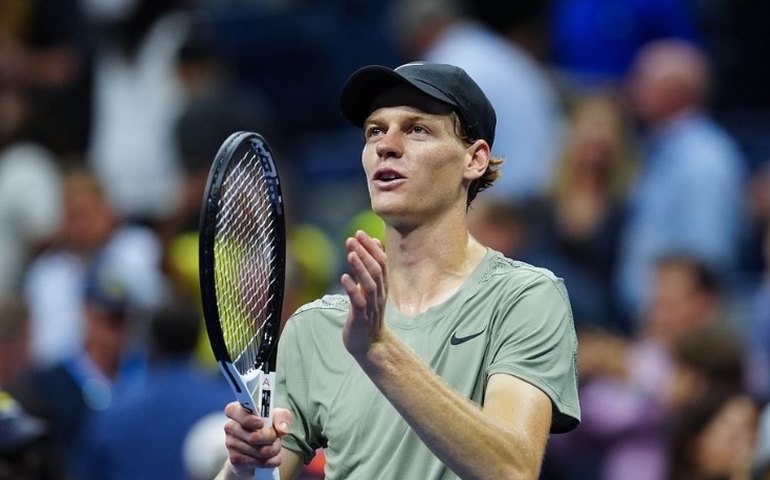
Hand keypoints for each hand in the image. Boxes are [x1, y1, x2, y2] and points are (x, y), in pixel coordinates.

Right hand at [223, 402, 291, 475]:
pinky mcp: (234, 459)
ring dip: (273, 450)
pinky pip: (258, 462)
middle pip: (253, 437)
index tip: (261, 423)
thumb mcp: (278, 416)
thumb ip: (282, 417)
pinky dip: (270, 460)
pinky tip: (271, 457)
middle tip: (276, 437)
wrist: (260, 447)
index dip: (247, 418)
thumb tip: (282, 429)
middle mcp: (230, 426)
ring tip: (275, 446)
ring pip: (259, 451)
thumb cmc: (268, 425)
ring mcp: (230, 443)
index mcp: (237, 410)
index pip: (232, 410)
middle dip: (271, 438)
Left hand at [340, 230, 387, 358]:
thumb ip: (370, 267)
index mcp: (382, 287)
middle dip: (366, 253)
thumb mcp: (370, 289)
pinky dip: (352, 289)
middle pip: (377, 270)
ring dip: (361, 268)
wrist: (370, 345)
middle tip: (353, 238)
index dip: (371, 247)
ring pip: (370, 284)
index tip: (360, 233)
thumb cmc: (367, 314)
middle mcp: (379, 295)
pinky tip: (344, 278)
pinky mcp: (361, 318)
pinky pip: (358, 302)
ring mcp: (371, 306)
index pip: (382, 262)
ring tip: (351, 254)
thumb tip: (372, 243)